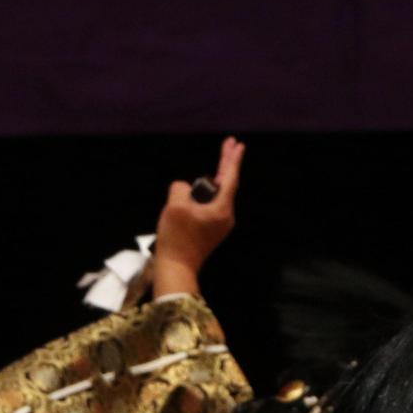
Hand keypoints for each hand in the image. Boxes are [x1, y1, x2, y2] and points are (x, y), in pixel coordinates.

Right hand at [153, 136, 244, 298]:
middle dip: (227, 163)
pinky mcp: (210, 230)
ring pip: (216, 195)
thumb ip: (181, 188)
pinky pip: (209, 206)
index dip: (232, 159)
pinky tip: (195, 191)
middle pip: (227, 184)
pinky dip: (204, 195)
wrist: (176, 267)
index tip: (237, 144)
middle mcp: (225, 216)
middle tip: (231, 144)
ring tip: (210, 171)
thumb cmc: (177, 237)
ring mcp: (219, 225)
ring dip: (212, 181)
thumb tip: (184, 188)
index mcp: (222, 209)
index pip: (230, 178)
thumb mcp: (175, 206)